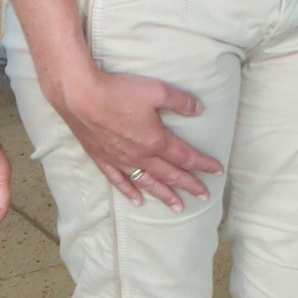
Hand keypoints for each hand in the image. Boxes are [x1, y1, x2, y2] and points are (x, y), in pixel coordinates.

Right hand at [43, 62, 220, 208]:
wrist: (80, 96)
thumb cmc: (118, 91)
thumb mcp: (157, 90)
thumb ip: (181, 101)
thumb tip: (200, 109)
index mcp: (156, 140)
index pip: (186, 157)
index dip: (204, 164)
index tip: (218, 172)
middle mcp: (140, 155)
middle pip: (170, 175)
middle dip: (190, 185)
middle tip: (204, 196)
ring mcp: (121, 160)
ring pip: (148, 183)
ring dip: (165, 195)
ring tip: (178, 207)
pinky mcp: (102, 158)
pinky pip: (119, 181)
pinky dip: (130, 192)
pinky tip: (138, 201)